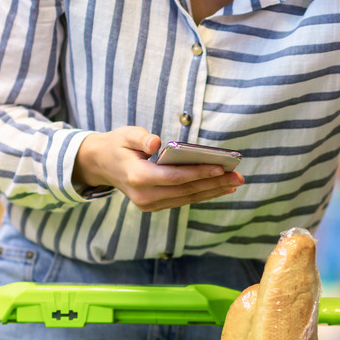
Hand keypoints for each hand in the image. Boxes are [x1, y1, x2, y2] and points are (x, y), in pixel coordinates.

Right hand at [72, 127, 244, 211]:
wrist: (101, 164)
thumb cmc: (118, 145)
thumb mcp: (125, 134)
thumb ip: (140, 137)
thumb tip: (156, 141)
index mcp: (137, 177)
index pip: (174, 177)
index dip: (199, 173)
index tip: (221, 168)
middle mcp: (144, 196)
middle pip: (185, 190)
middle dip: (214, 183)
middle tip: (239, 177)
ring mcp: (149, 204)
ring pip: (187, 198)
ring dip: (213, 191)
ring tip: (235, 182)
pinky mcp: (154, 205)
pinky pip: (183, 199)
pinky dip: (203, 194)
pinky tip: (220, 187)